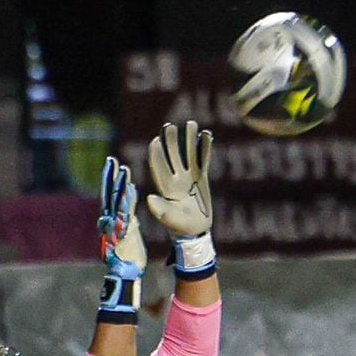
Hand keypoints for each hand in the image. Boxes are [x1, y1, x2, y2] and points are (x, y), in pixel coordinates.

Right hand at [98, 156, 146, 279]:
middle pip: (110, 195)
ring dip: (120, 184)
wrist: (125, 274)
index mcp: (114, 221)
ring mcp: (116, 226)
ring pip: (117, 201)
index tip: (114, 168)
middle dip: (110, 177)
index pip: (112, 198)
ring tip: (122, 168)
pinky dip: (128, 199)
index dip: (112, 183)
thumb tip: (131, 218)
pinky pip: (126, 212)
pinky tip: (131, 187)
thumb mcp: (130, 237)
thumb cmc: (130, 258)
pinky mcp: (124, 231)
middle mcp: (111, 221)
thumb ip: (129, 225)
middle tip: (111, 160)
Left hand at [146, 121, 212, 237]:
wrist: (196, 231)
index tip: (155, 141)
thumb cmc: (180, 227)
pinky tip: (206, 135)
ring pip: (188, 154)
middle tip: (170, 127)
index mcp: (165, 187)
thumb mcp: (169, 220)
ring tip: (191, 124)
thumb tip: (149, 198)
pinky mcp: (201, 178)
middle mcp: (176, 178)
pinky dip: (204, 149)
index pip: (158, 166)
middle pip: (172, 156)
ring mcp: (188, 177)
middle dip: (171, 142)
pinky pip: (203, 160)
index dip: (156, 154)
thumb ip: (160, 210)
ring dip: (189, 140)